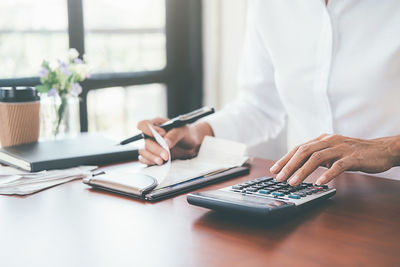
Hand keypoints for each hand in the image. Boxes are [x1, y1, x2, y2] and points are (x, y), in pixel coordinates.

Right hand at [137, 118, 212, 165]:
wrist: (192, 145)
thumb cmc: (187, 134)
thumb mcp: (184, 131)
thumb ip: (175, 134)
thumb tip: (165, 142)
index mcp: (156, 124)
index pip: (143, 125)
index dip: (149, 130)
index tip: (162, 134)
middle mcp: (151, 135)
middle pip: (145, 141)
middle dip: (155, 149)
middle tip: (166, 155)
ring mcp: (151, 145)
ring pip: (143, 151)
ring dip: (151, 157)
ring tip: (162, 162)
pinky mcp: (153, 155)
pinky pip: (145, 159)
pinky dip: (150, 162)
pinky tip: (158, 163)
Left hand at [270, 134, 399, 185]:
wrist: (381, 150)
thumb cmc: (355, 152)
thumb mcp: (332, 152)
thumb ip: (318, 157)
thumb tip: (300, 167)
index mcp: (322, 140)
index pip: (299, 148)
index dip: (285, 159)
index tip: (274, 169)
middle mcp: (329, 141)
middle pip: (304, 151)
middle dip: (289, 165)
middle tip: (279, 178)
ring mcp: (341, 148)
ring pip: (317, 158)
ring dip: (302, 171)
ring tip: (293, 182)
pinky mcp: (353, 157)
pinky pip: (338, 166)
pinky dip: (327, 174)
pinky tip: (319, 183)